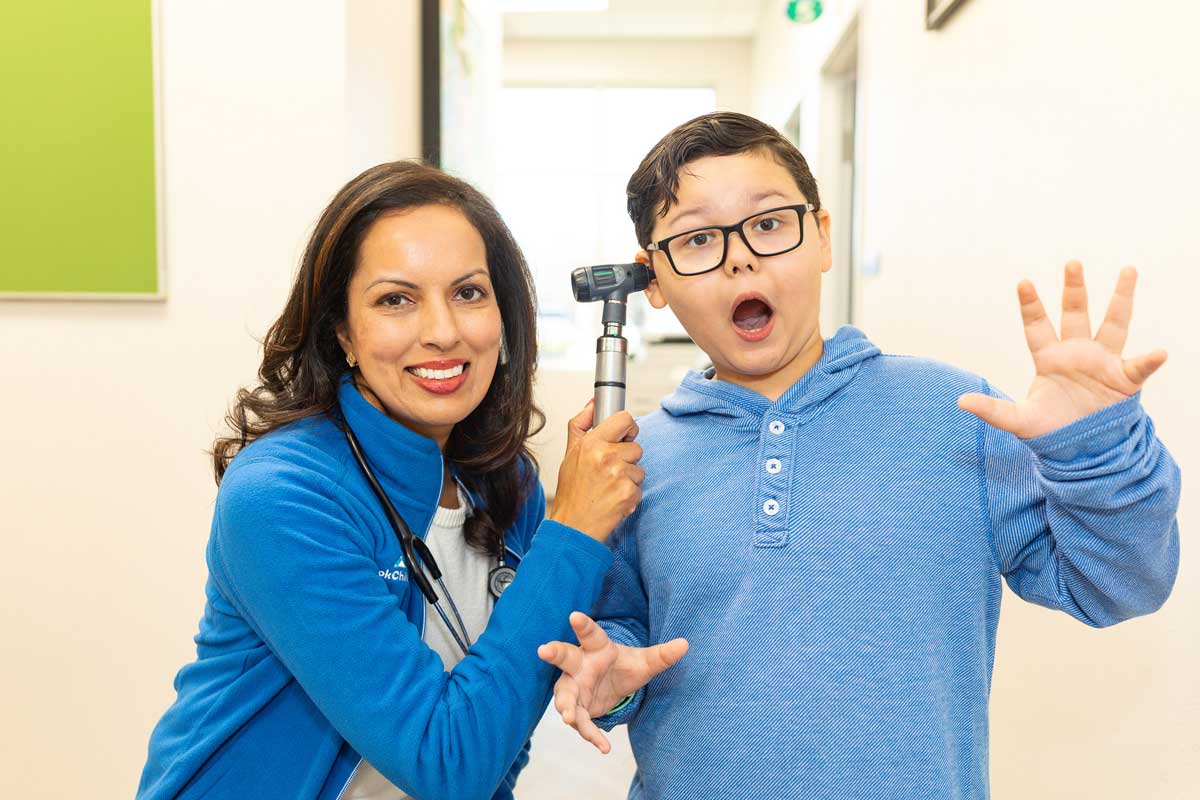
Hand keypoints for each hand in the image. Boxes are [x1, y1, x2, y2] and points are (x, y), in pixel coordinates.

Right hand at [537, 612, 687, 752]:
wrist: (612, 686)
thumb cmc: (622, 666)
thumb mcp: (644, 662)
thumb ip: (662, 655)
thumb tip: (685, 645)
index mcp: (597, 647)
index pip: (590, 633)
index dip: (582, 624)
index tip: (574, 615)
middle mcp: (580, 664)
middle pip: (564, 656)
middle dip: (554, 653)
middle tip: (544, 649)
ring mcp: (574, 687)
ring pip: (565, 695)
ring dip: (566, 706)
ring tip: (569, 717)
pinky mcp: (576, 708)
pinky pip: (580, 722)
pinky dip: (590, 734)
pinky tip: (603, 745)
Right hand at [549, 401, 643, 541]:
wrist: (572, 526)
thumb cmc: (572, 492)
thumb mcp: (570, 453)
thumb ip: (580, 424)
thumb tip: (593, 404)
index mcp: (591, 442)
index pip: (625, 419)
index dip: (628, 429)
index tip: (624, 438)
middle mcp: (606, 456)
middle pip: (636, 447)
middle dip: (627, 459)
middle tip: (609, 472)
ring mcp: (619, 475)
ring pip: (640, 469)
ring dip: (629, 479)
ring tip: (609, 488)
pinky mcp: (628, 493)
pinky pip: (640, 487)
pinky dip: (630, 495)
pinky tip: (614, 499)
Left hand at [958, 261, 1166, 438]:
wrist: (1082, 448)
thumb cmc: (1050, 429)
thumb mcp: (1019, 421)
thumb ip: (993, 410)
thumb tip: (960, 401)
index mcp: (1048, 359)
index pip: (1037, 326)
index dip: (1031, 305)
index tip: (1023, 282)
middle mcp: (1076, 353)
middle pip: (1075, 314)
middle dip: (1073, 289)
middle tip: (1072, 262)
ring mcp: (1102, 363)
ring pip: (1113, 324)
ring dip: (1120, 298)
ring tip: (1128, 270)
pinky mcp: (1124, 380)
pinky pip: (1140, 366)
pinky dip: (1150, 360)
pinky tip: (1160, 352)